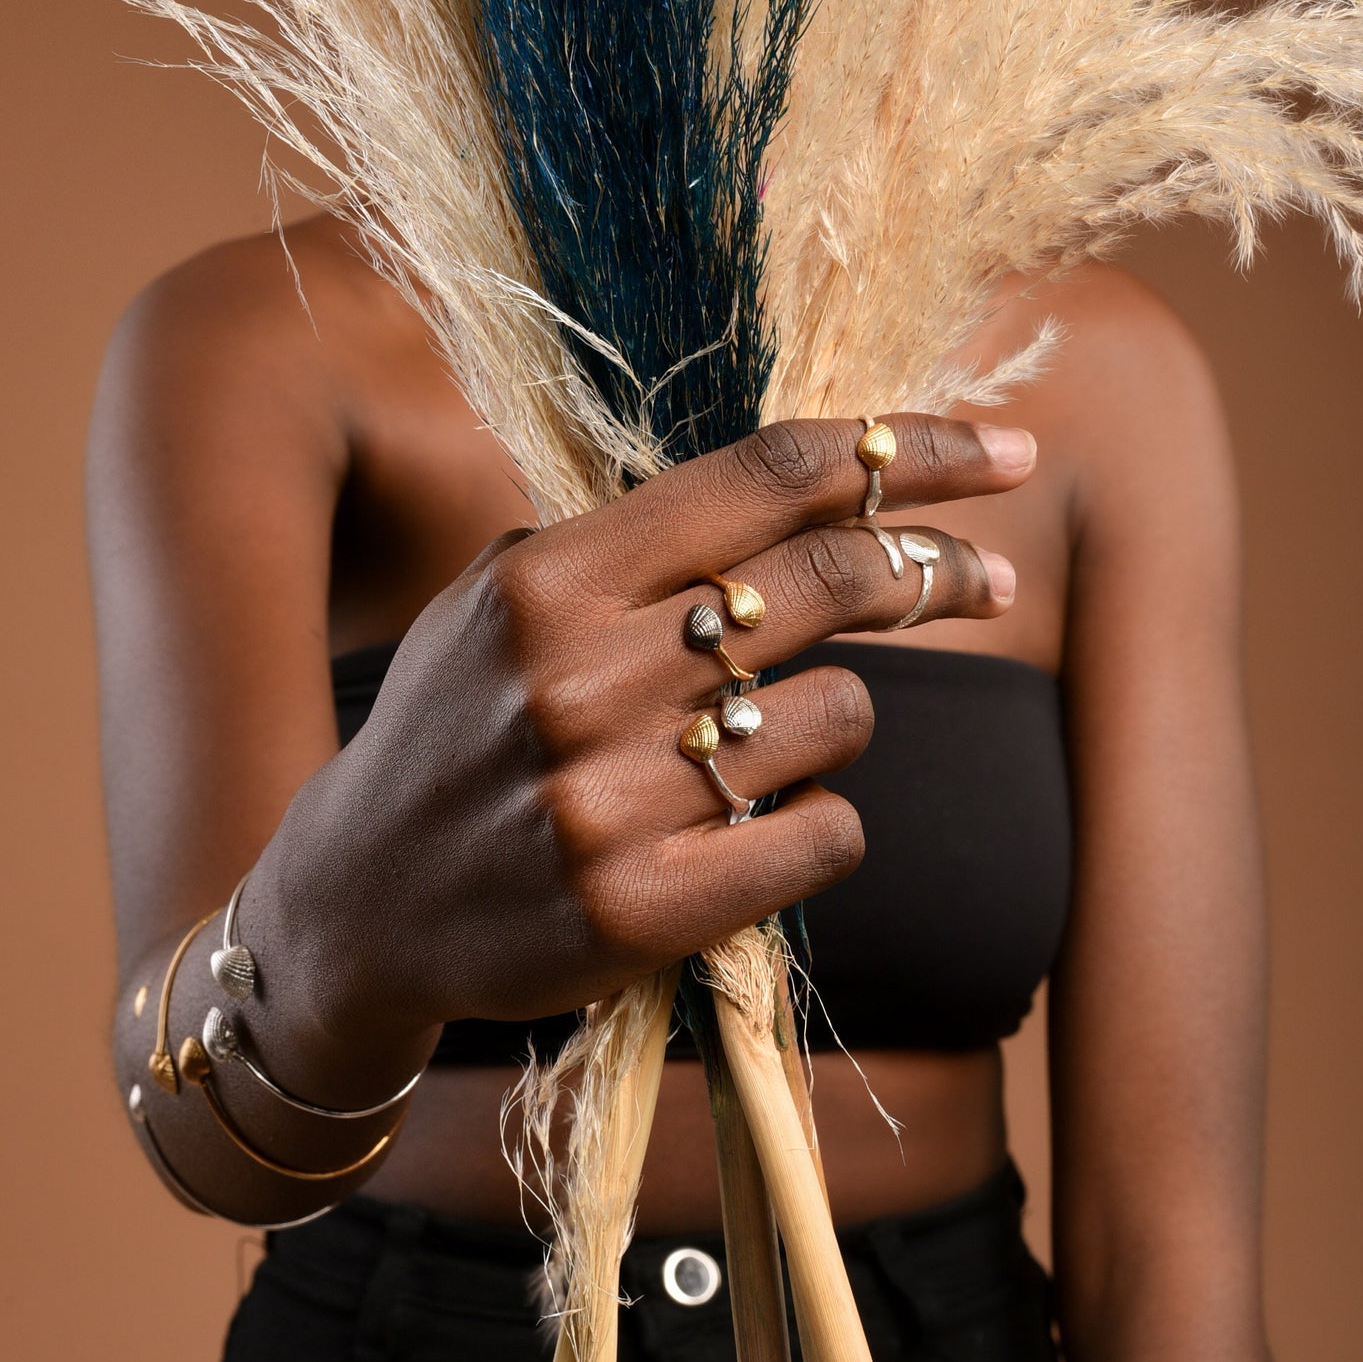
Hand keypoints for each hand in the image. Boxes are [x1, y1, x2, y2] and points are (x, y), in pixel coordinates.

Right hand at [253, 414, 1033, 1095]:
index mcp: (552, 577)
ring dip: (832, 721)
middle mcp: (581, 675)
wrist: (357, 901)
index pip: (769, 476)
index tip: (1005, 452)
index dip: (906, 450)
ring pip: (840, 717)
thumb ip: (635, 541)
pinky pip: (824, 834)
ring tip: (758, 745)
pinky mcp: (637, 911)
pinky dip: (819, 822)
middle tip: (989, 580)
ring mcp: (609, 798)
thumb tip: (816, 484)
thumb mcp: (506, 599)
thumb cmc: (453, 728)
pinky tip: (755, 829)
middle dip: (937, 572)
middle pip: (832, 579)